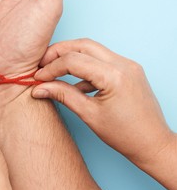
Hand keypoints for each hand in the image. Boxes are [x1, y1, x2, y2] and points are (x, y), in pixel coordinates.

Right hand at [32, 39, 175, 168]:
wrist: (152, 143)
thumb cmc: (125, 135)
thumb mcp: (89, 115)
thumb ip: (63, 95)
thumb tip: (39, 88)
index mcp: (114, 75)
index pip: (73, 61)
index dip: (51, 68)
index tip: (37, 78)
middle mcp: (123, 64)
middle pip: (83, 45)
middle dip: (59, 52)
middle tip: (42, 63)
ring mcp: (127, 65)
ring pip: (92, 49)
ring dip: (71, 56)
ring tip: (54, 69)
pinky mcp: (128, 70)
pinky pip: (101, 61)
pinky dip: (85, 66)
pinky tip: (73, 82)